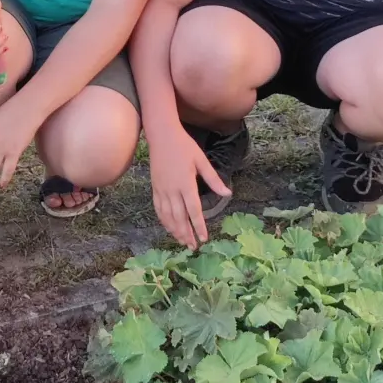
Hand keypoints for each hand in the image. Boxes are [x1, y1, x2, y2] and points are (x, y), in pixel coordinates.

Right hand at [148, 126, 226, 249]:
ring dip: (175, 231)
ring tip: (183, 242)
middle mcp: (172, 190)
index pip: (194, 210)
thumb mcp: (202, 160)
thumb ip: (213, 179)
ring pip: (168, 216)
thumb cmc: (184, 146)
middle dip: (187, 233)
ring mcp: (161, 190)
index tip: (204, 238)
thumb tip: (227, 194)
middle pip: (179, 217)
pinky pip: (159, 209)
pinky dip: (164, 221)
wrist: (162, 135)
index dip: (199, 226)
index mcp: (186, 183)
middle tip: (194, 247)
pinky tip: (169, 228)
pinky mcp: (155, 188)